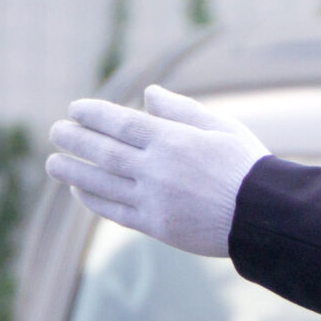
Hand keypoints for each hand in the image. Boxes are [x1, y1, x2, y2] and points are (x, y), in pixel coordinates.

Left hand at [45, 85, 268, 257]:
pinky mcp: (156, 226)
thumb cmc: (248, 168)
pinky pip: (114, 211)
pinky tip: (78, 188)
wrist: (267, 217)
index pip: (120, 123)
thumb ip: (183, 110)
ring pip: (100, 182)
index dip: (92, 114)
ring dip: (72, 170)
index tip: (75, 109)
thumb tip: (148, 95)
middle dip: (74, 139)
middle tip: (55, 131)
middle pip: (103, 151)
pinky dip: (91, 199)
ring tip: (53, 162)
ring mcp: (155, 199)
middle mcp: (158, 169)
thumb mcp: (223, 128)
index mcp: (174, 141)